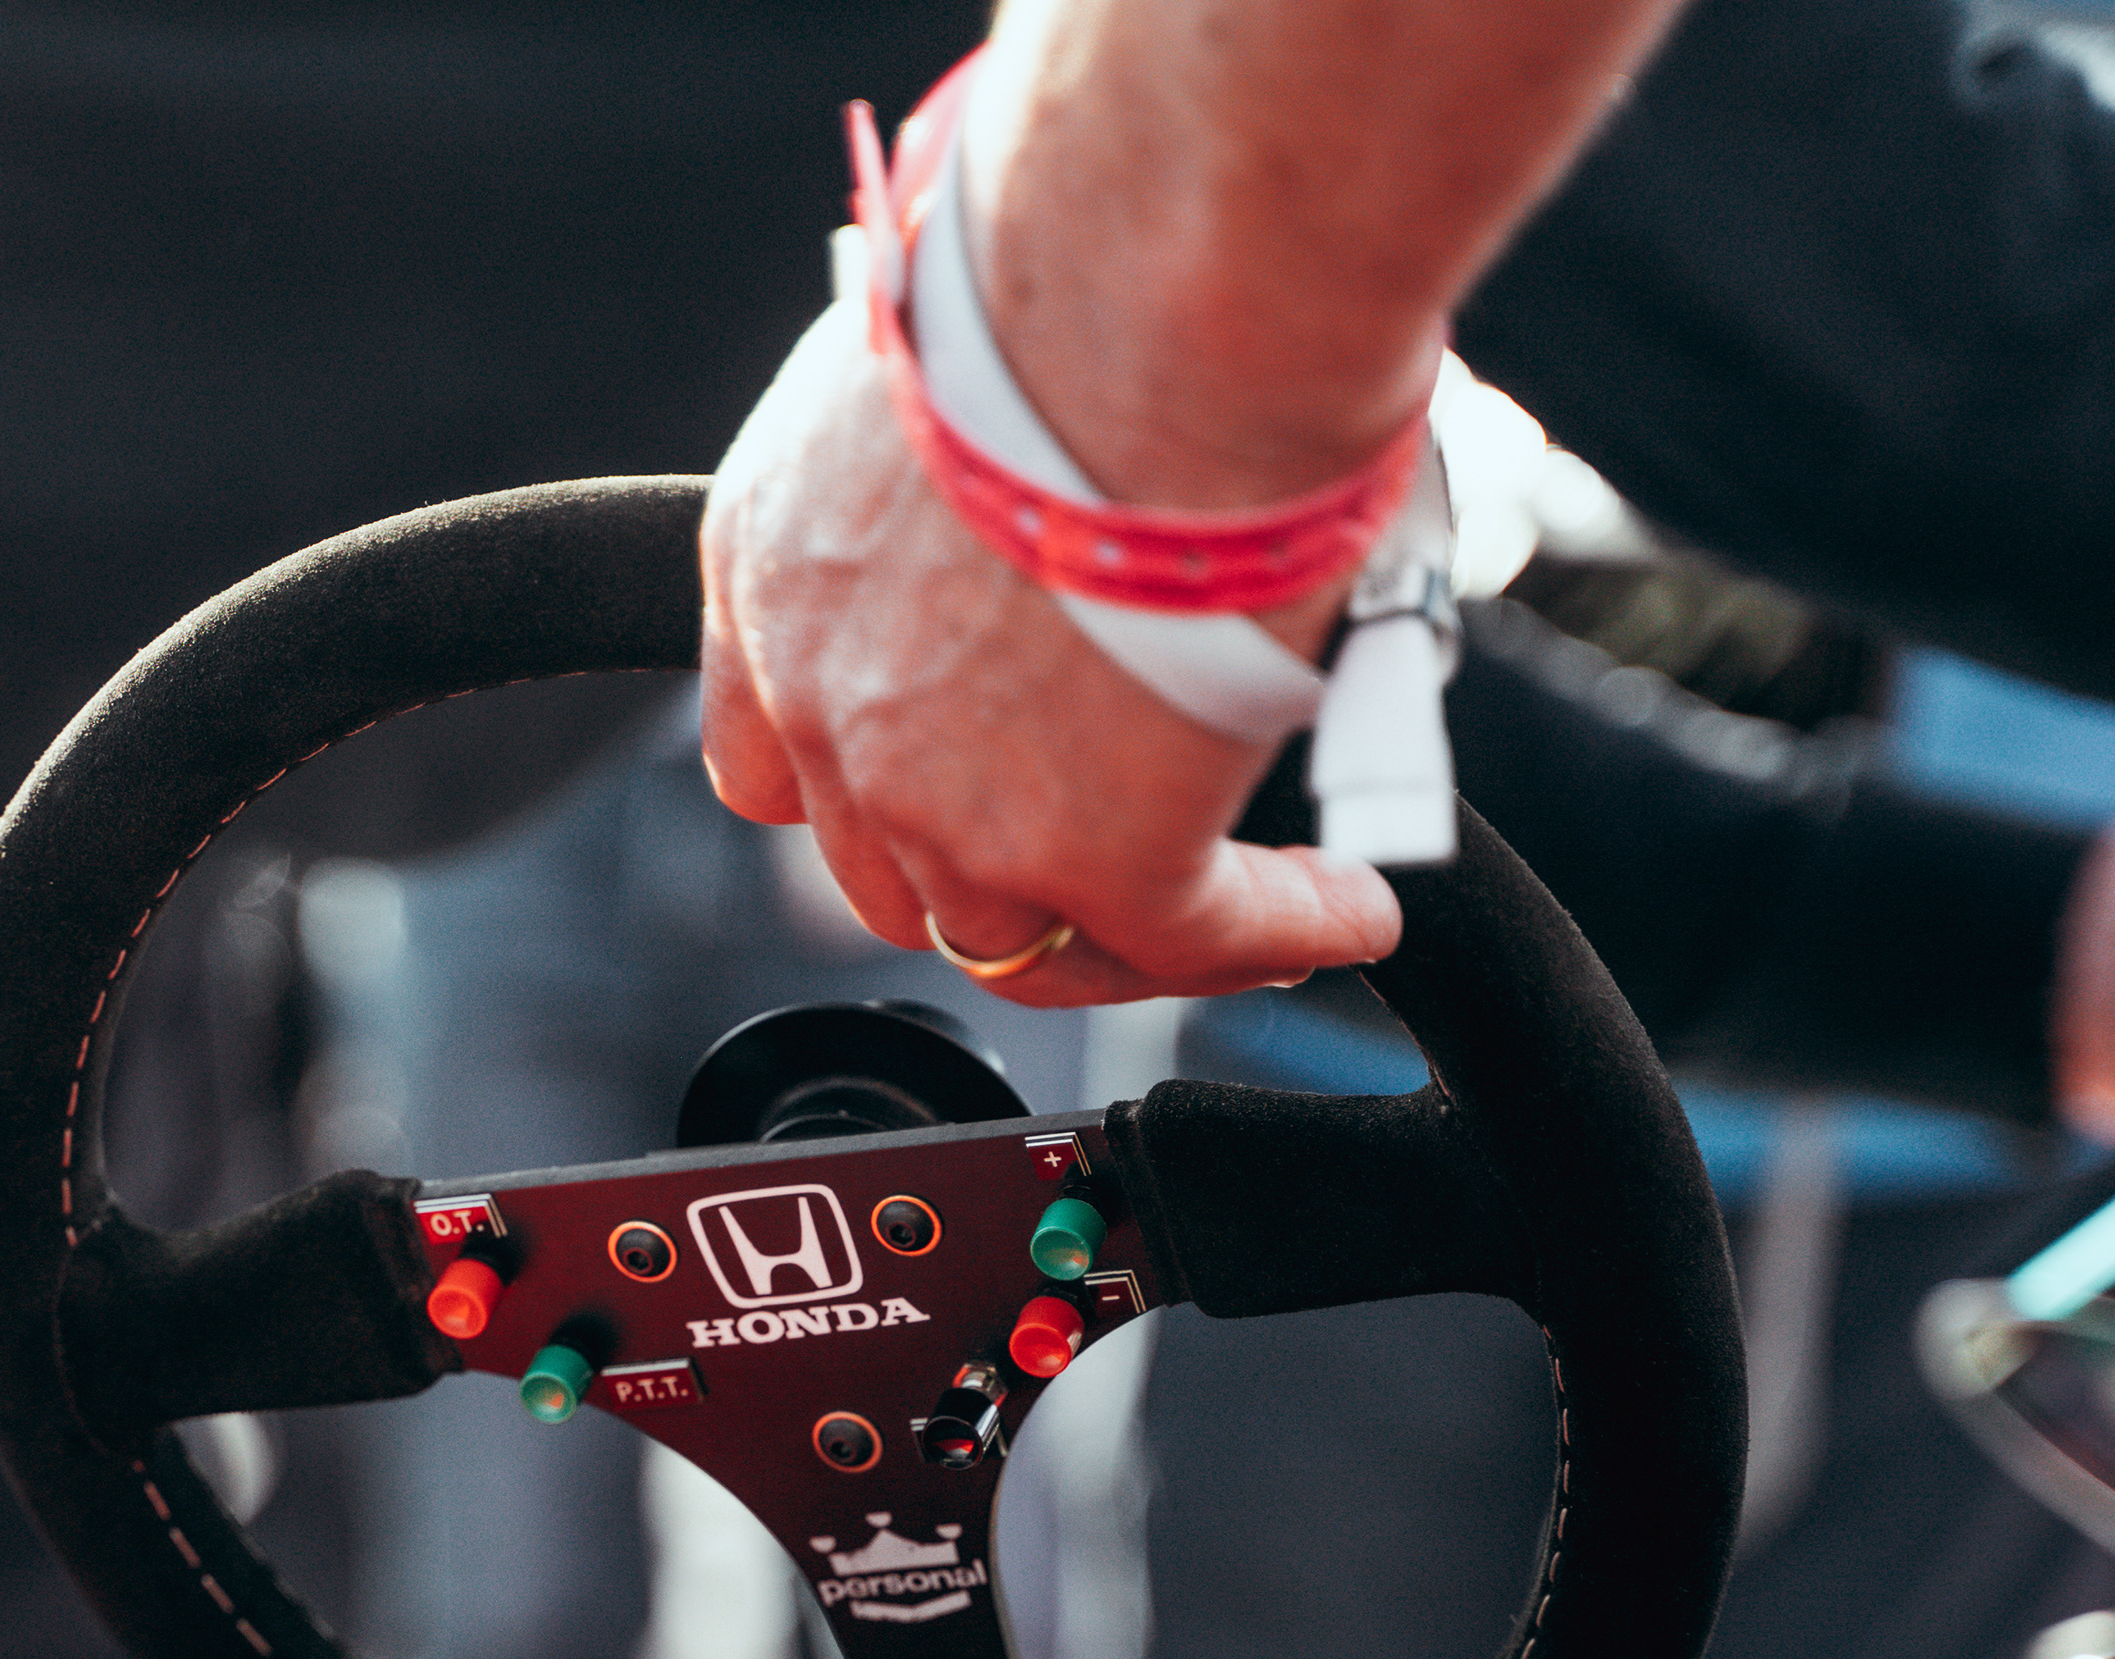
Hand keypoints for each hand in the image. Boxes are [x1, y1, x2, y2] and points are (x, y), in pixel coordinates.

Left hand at [698, 308, 1398, 1008]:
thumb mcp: (943, 366)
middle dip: (993, 875)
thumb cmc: (1080, 263)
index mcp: (772, 568)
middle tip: (1101, 862)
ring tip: (1238, 899)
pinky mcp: (1096, 849)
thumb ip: (961, 462)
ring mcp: (943, 795)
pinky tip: (1346, 910)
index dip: (866, 789)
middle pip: (886, 872)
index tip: (946, 782)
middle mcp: (827, 697)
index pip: (768, 756)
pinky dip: (1277, 929)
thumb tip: (1061, 472)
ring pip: (1016, 938)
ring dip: (1129, 931)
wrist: (1155, 283)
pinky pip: (1188, 940)